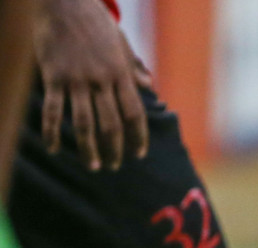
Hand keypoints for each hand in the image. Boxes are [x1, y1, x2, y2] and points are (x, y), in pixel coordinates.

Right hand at [34, 0, 152, 170]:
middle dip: (114, 150)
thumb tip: (148, 85)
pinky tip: (54, 149)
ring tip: (92, 165)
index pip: (134, 113)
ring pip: (85, 123)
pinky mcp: (53, 76)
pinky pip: (54, 110)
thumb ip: (133, 66)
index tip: (139, 154)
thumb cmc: (93, 21)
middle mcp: (101, 80)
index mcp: (120, 74)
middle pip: (111, 124)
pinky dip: (53, 132)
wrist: (63, 2)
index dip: (138, 137)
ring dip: (89, 148)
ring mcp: (76, 79)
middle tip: (114, 167)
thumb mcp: (120, 42)